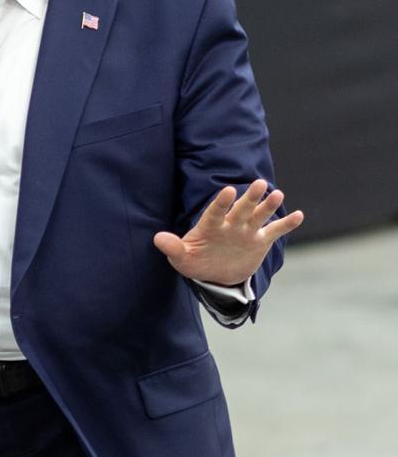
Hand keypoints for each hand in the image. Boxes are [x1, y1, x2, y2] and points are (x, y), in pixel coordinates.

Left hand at [154, 179, 304, 285]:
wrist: (213, 273)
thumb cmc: (194, 261)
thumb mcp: (181, 258)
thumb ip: (172, 248)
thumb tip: (158, 239)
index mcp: (210, 226)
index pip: (215, 212)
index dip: (221, 202)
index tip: (229, 190)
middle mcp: (230, 225)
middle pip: (241, 209)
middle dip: (249, 197)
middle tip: (259, 183)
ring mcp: (246, 231)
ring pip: (258, 215)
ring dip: (268, 205)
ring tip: (277, 193)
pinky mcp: (259, 241)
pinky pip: (274, 231)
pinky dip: (286, 224)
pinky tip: (298, 215)